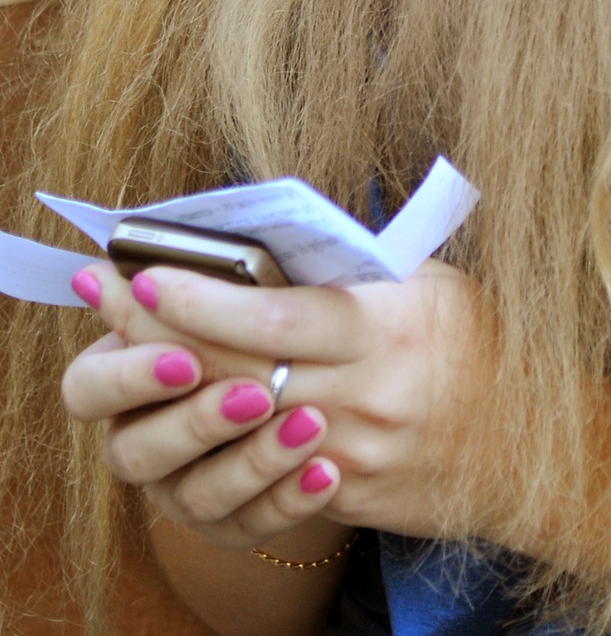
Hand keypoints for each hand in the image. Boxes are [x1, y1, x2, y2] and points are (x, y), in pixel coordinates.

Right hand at [62, 266, 344, 549]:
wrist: (338, 370)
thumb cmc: (269, 306)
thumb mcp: (240, 285)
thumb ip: (189, 286)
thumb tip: (113, 268)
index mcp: (122, 373)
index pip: (88, 387)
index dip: (129, 379)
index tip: (186, 359)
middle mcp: (140, 438)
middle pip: (136, 452)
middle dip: (197, 423)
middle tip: (257, 395)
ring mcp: (181, 488)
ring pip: (197, 497)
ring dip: (254, 461)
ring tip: (310, 424)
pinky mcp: (232, 522)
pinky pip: (251, 526)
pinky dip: (289, 500)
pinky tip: (326, 471)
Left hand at [63, 254, 501, 547]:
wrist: (534, 446)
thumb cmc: (477, 343)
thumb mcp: (431, 284)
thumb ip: (358, 272)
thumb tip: (272, 246)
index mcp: (392, 328)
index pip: (279, 316)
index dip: (207, 300)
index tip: (152, 276)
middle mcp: (371, 394)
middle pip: (246, 368)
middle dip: (170, 334)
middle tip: (112, 299)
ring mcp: (358, 455)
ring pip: (246, 421)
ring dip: (182, 386)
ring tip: (132, 351)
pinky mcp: (350, 496)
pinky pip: (272, 465)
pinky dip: (225, 434)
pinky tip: (187, 409)